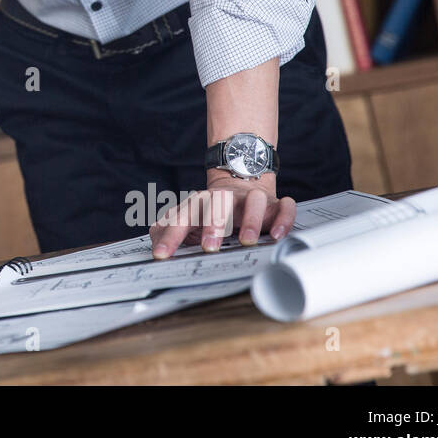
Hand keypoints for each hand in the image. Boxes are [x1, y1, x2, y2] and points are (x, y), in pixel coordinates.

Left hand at [149, 170, 295, 258]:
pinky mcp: (275, 203)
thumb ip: (169, 230)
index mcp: (200, 202)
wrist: (241, 181)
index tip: (162, 255)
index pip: (181, 217)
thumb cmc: (213, 208)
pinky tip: (275, 235)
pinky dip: (282, 218)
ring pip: (252, 201)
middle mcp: (225, 197)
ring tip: (246, 240)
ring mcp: (251, 198)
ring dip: (249, 220)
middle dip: (213, 224)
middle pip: (218, 203)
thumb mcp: (190, 218)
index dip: (170, 236)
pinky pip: (283, 206)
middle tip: (209, 247)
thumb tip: (154, 242)